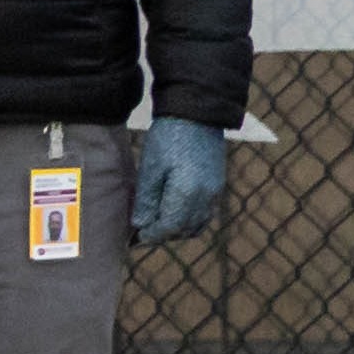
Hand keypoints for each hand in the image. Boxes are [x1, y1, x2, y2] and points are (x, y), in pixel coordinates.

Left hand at [137, 123, 230, 246]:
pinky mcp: (218, 186)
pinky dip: (190, 219)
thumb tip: (141, 225)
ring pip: (197, 224)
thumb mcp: (150, 169)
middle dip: (164, 234)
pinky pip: (205, 213)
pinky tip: (173, 210)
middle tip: (143, 230)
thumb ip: (146, 200)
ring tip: (157, 221)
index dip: (152, 235)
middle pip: (184, 229)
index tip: (136, 237)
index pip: (169, 227)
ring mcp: (215, 192)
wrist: (196, 115)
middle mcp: (206, 197)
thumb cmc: (167, 139)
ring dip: (178, 228)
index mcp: (187, 194)